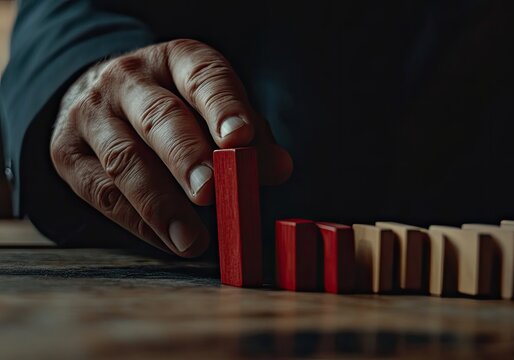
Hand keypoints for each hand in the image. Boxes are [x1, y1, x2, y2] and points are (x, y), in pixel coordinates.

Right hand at [50, 39, 292, 256]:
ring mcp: (92, 114)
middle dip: (187, 157)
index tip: (240, 139)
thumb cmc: (177, 109)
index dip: (223, 108)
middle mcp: (129, 79)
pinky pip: (103, 193)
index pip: (203, 77)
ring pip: (125, 159)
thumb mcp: (215, 109)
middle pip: (159, 118)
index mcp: (176, 60)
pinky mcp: (67, 151)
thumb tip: (278, 168)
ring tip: (193, 239)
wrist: (102, 100)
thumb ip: (249, 137)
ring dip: (161, 203)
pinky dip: (139, 222)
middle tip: (210, 192)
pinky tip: (168, 241)